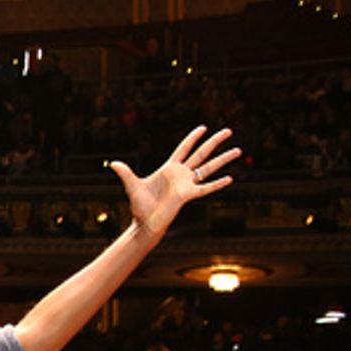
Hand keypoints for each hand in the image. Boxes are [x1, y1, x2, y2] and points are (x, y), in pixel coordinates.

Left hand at [109, 125, 239, 238]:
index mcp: (169, 169)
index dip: (193, 138)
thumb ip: (125, 173)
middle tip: (228, 130)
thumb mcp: (132, 185)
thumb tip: (112, 163)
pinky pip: (206, 188)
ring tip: (238, 150)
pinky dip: (217, 184)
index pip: (184, 149)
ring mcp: (187, 184)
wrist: (145, 223)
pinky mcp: (189, 195)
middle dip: (215, 142)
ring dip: (223, 160)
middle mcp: (181, 175)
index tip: (203, 127)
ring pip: (208, 168)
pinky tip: (230, 179)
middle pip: (202, 154)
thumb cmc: (140, 206)